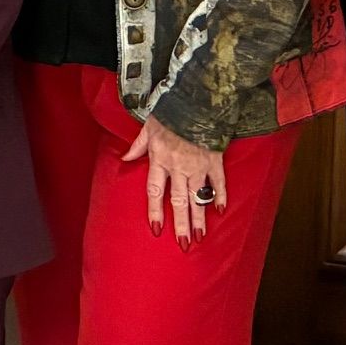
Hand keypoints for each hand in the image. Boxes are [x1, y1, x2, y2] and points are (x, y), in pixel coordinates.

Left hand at [122, 117, 224, 247]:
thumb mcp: (148, 127)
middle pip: (179, 201)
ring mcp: (198, 165)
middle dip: (181, 224)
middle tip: (183, 244)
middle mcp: (179, 167)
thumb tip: (124, 159)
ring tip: (199, 236)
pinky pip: (219, 182)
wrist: (196, 100)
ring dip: (199, 218)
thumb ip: (137, 146)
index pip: (155, 192)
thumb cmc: (170, 113)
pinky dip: (220, 196)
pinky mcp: (215, 160)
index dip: (155, 211)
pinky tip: (220, 211)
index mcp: (160, 160)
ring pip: (198, 196)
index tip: (156, 229)